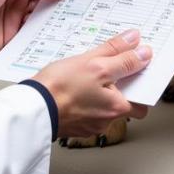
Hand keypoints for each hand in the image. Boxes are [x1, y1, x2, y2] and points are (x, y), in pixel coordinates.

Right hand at [33, 30, 150, 137]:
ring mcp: (88, 125)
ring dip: (96, 90)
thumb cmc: (60, 88)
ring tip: (82, 73)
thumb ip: (119, 55)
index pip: (142, 102)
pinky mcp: (72, 124)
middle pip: (121, 101)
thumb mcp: (94, 63)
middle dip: (114, 85)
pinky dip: (81, 97)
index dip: (139, 84)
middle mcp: (106, 121)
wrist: (31, 108)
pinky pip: (84, 108)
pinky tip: (71, 85)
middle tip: (103, 67)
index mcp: (117, 108)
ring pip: (101, 104)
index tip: (132, 67)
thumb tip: (140, 48)